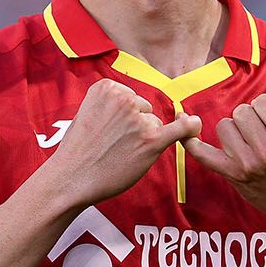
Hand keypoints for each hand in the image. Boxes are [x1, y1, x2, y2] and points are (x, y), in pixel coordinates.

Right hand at [48, 79, 200, 205]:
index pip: (130, 97)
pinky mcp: (151, 141)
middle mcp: (125, 99)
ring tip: (117, 153)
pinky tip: (195, 126)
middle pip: (144, 110)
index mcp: (107, 87)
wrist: (70, 179)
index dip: (121, 117)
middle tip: (110, 145)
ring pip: (154, 125)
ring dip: (143, 139)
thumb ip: (113, 105)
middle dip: (134, 127)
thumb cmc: (78, 151)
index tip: (105, 130)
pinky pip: (180, 130)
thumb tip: (144, 108)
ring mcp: (139, 120)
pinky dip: (190, 128)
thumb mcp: (87, 113)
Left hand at [184, 84, 265, 221]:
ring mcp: (248, 164)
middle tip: (265, 134)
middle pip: (242, 111)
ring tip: (252, 143)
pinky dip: (191, 142)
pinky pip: (203, 153)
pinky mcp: (233, 175)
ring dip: (236, 129)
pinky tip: (185, 125)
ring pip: (225, 125)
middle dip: (252, 117)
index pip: (264, 100)